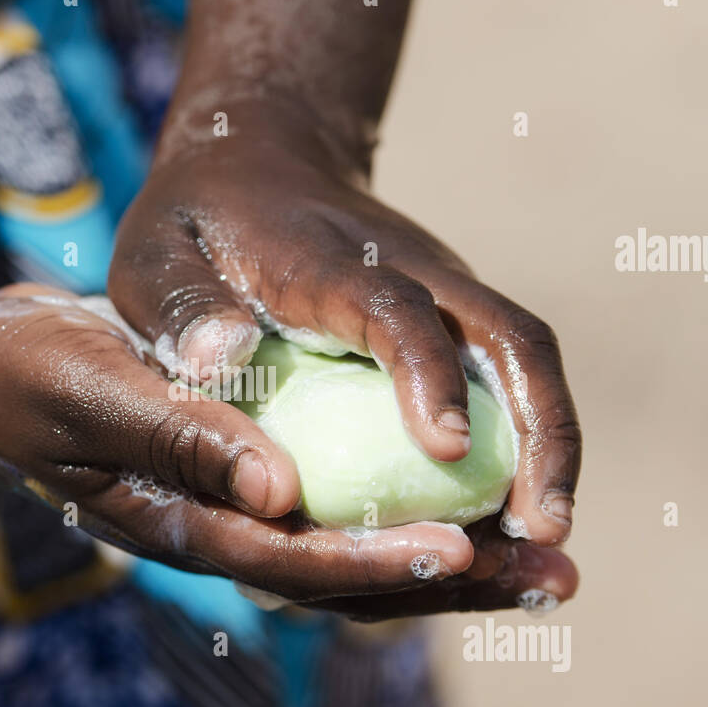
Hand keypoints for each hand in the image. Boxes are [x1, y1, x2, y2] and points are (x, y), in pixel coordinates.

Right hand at [0, 283, 516, 612]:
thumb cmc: (29, 374)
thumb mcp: (92, 389)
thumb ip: (180, 436)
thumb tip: (279, 490)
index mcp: (184, 524)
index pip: (294, 559)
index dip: (377, 561)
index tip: (460, 551)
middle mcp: (224, 531)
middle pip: (351, 579)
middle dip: (453, 585)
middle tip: (555, 578)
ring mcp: (240, 512)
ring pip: (361, 554)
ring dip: (456, 562)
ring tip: (546, 560)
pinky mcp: (253, 480)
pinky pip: (345, 512)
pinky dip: (414, 514)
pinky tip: (477, 503)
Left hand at [108, 104, 581, 547]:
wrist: (259, 161)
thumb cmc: (197, 223)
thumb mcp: (157, 253)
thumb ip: (180, 305)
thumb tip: (217, 361)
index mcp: (331, 263)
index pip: (398, 309)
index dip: (426, 372)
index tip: (443, 446)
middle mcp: (416, 272)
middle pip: (509, 339)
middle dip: (541, 432)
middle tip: (544, 530)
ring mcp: (446, 295)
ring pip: (526, 364)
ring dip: (550, 449)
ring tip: (546, 545)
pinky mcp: (455, 321)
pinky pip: (509, 383)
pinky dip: (526, 449)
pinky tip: (516, 521)